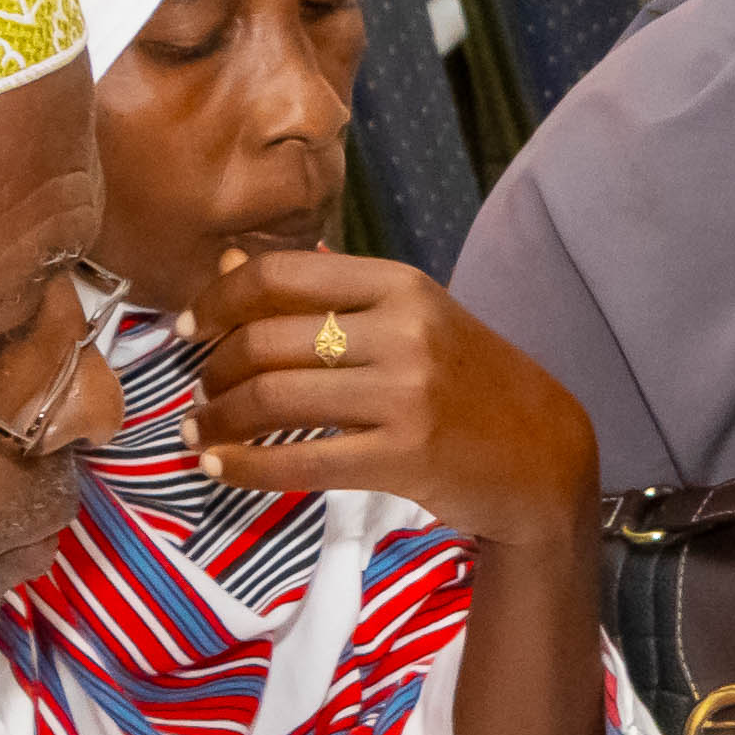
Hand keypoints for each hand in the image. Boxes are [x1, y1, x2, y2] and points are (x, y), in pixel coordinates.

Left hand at [189, 244, 598, 539]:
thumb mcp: (411, 318)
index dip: (218, 300)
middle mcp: (402, 331)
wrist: (544, 454)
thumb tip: (229, 266)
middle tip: (198, 392)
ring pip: (274, 399)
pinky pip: (299, 461)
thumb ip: (325, 292)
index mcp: (400, 284)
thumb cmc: (470, 382)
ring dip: (218, 419)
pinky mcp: (403, 457)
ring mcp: (405, 395)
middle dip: (213, 371)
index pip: (281, 276)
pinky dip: (246, 467)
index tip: (190, 328)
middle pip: (267, 341)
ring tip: (198, 431)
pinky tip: (220, 468)